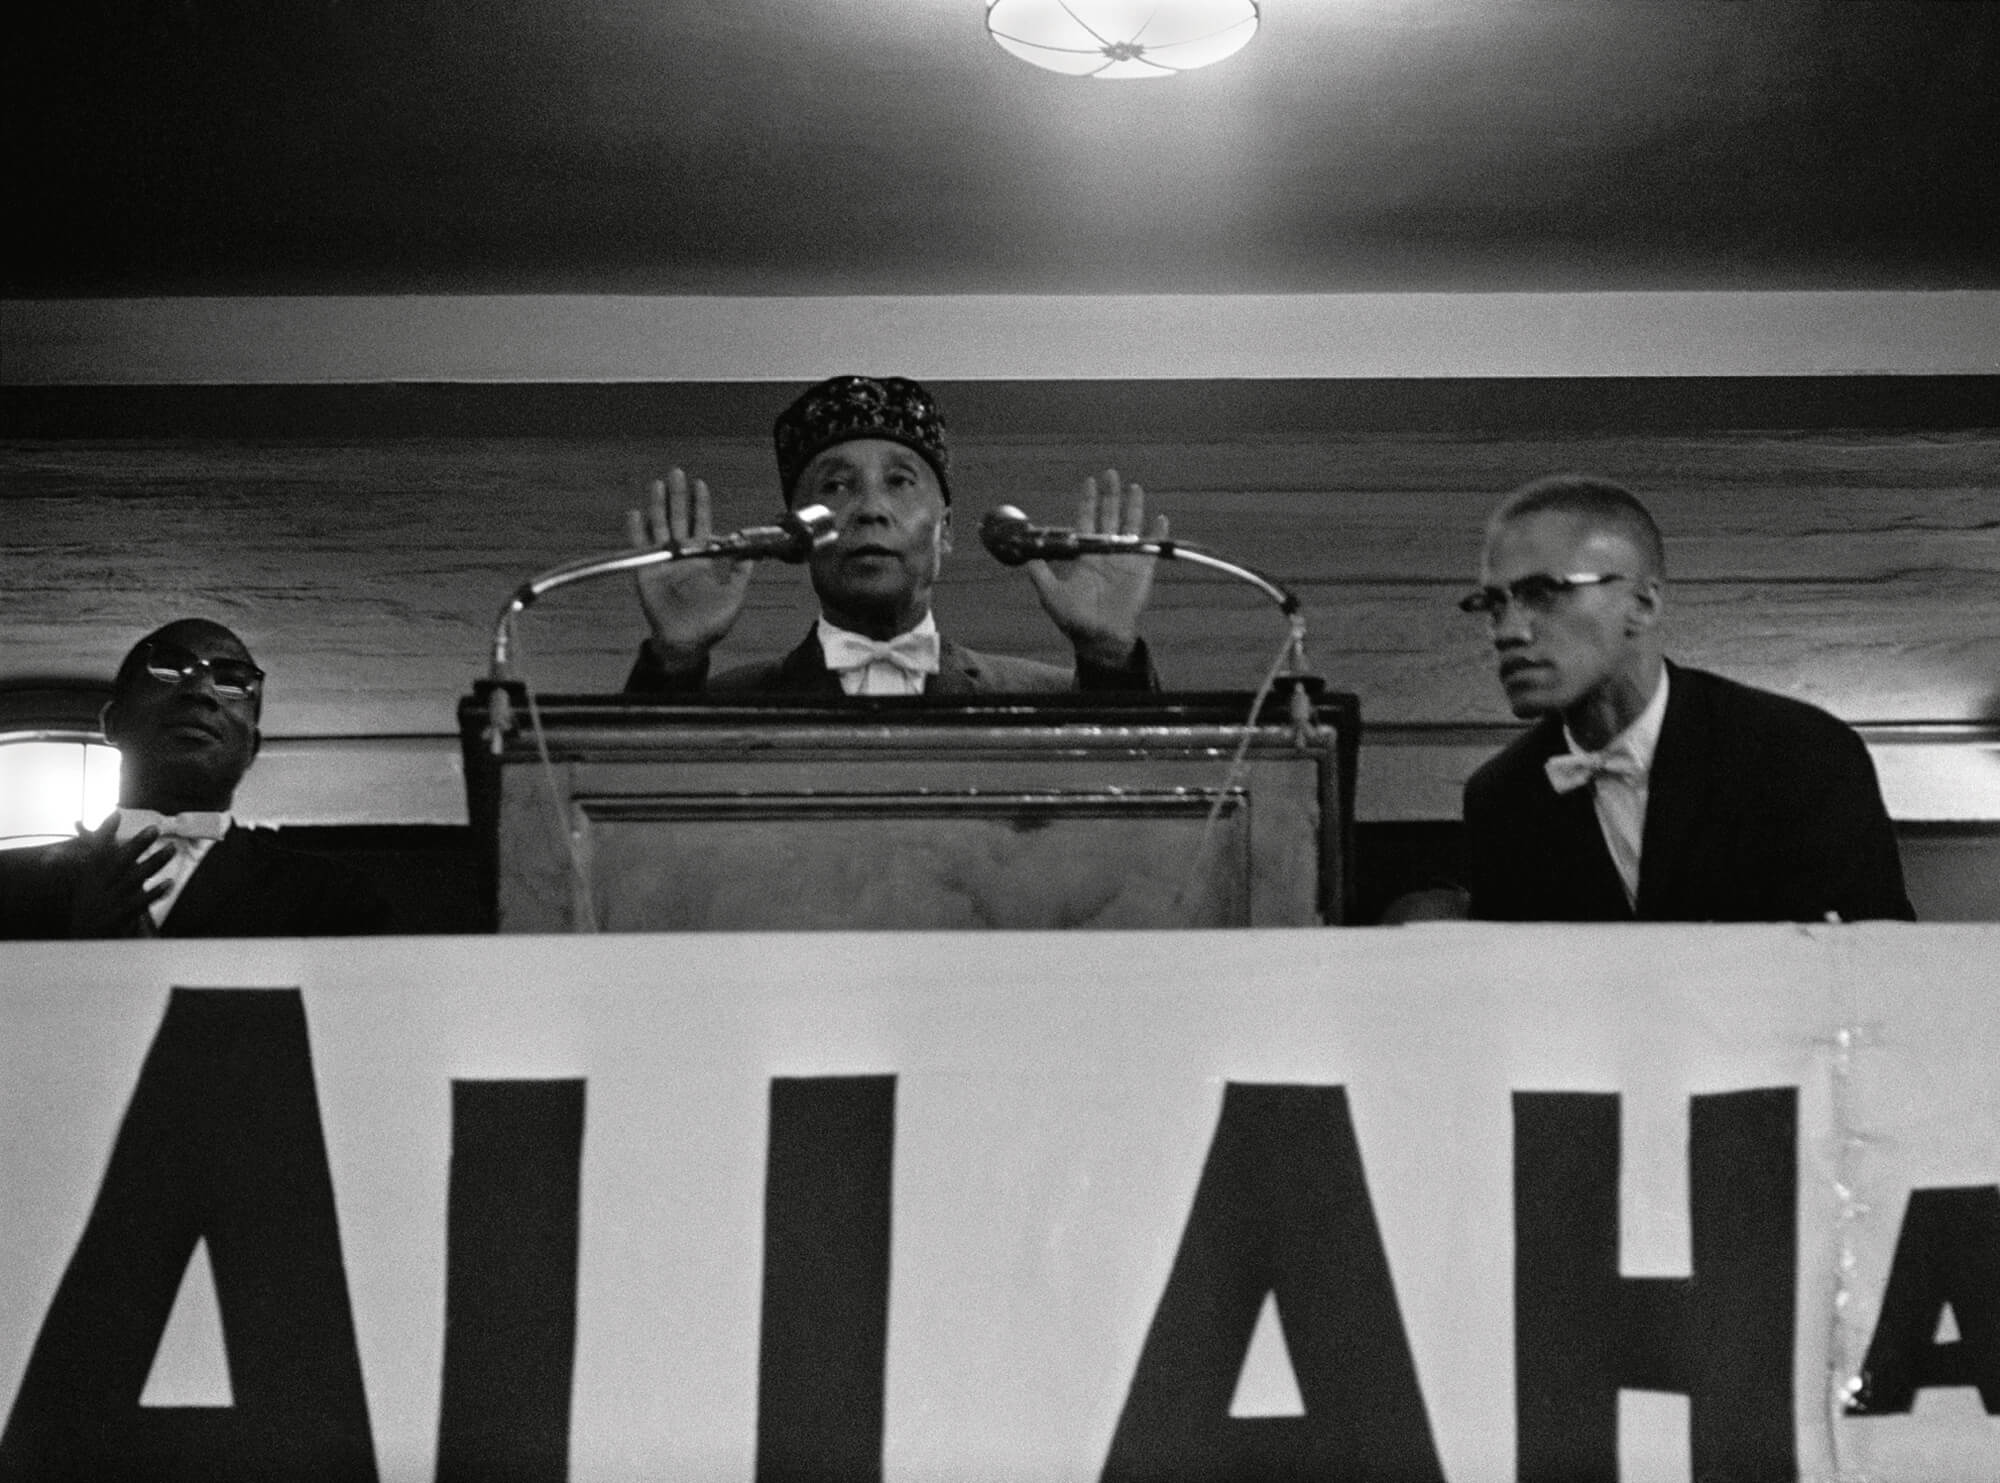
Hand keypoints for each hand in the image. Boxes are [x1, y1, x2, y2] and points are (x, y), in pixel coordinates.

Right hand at [64, 817, 172, 937]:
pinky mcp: (119, 918)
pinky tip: (170, 882)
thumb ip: (99, 869)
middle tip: (155, 827)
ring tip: (172, 848)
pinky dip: (155, 892)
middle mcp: (96, 888)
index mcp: (88, 879)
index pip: (97, 852)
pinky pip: (140, 902)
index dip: (105, 833)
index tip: (116, 813)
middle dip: (137, 843)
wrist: (81, 946)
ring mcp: (108, 903)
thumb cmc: (90, 913)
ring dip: (154, 862)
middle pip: (119, 861)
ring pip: (134, 878)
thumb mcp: (88, 889)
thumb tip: (112, 848)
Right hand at [624, 469, 755, 669]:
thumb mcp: (734, 597)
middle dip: (678, 496)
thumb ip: (741, 573)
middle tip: (676, 473)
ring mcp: (663, 562)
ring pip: (659, 528)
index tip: (700, 484)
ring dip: (657, 506)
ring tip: (656, 484)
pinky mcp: (646, 573)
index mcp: (703, 559)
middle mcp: (682, 555)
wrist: (687, 642)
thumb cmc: (711, 623)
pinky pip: (640, 548)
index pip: (701, 524)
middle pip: (678, 519)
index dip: (700, 505)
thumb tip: (752, 552)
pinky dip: (636, 532)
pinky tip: (634, 514)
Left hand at [1024, 469, 1166, 667]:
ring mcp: (1125, 560)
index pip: (1087, 520)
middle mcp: (1105, 553)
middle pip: (1109, 517)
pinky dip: (1157, 534)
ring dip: (1133, 507)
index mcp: (1085, 555)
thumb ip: (1039, 572)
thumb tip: (1025, 551)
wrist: (1098, 638)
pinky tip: (1160, 519)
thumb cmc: (1073, 619)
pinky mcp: (1141, 572)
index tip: (1089, 482)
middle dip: (1110, 495)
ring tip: (1134, 487)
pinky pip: (1151, 549)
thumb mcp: (1050, 594)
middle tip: (1110, 474)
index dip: (1088, 501)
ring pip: (1130, 527)